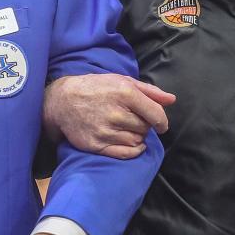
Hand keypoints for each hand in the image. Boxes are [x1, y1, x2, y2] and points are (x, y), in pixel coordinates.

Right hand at [42, 74, 175, 157]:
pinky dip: (133, 150)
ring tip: (126, 128)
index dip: (162, 121)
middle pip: (146, 128)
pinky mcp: (96, 145)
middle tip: (133, 120)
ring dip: (137, 137)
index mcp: (125, 93)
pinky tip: (130, 143)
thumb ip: (149, 91)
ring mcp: (105, 130)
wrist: (62, 101)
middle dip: (144, 125)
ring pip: (137, 141)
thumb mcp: (121, 81)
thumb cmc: (95, 88)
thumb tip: (172, 100)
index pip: (156, 114)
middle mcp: (116, 113)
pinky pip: (126, 153)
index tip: (160, 124)